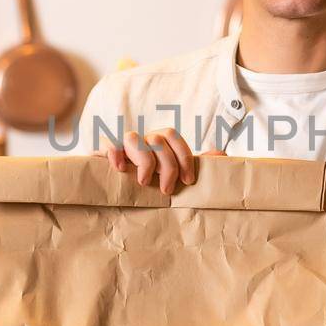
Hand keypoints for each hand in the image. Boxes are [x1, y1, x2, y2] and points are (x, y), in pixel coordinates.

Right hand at [100, 128, 222, 194]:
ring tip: (143, 182)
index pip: (172, 135)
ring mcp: (122, 145)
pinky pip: (108, 143)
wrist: (111, 187)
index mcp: (158, 142)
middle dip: (167, 165)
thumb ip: (193, 165)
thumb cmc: (148, 181)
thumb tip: (222, 155)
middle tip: (166, 190)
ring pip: (134, 138)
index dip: (183, 156)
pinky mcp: (104, 152)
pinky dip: (114, 152)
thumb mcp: (172, 175)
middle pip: (157, 139)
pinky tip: (121, 168)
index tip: (188, 181)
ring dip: (144, 160)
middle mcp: (141, 140)